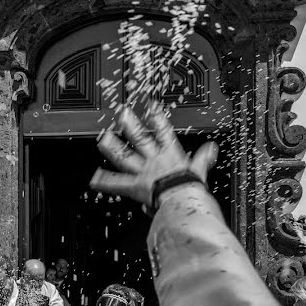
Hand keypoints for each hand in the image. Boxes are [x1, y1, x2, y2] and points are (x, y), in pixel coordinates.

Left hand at [91, 103, 218, 207]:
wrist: (182, 199)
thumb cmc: (191, 188)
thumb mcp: (200, 170)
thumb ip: (204, 158)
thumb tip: (212, 149)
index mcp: (171, 155)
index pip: (163, 132)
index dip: (157, 118)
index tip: (150, 106)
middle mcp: (154, 160)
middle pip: (139, 139)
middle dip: (130, 125)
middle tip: (120, 113)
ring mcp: (143, 172)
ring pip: (125, 156)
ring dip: (112, 147)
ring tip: (102, 139)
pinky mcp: (135, 186)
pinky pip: (117, 184)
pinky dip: (105, 182)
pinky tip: (93, 179)